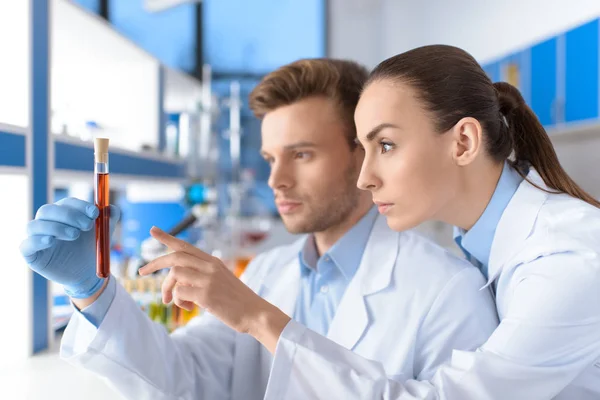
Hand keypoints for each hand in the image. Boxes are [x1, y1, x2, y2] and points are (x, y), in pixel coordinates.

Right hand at [19, 197, 120, 298]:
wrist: (87, 273)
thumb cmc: (92, 248)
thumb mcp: (105, 232)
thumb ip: (110, 217)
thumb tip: (111, 207)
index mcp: (63, 214)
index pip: (67, 203)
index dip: (80, 206)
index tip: (95, 213)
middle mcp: (47, 222)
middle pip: (48, 211)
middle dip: (69, 215)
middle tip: (87, 226)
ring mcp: (36, 238)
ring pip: (34, 225)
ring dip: (55, 227)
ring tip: (74, 235)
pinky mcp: (31, 254)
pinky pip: (26, 244)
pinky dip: (37, 240)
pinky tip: (50, 241)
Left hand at [139, 227, 289, 351]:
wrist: (255, 313)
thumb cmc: (236, 301)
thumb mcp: (221, 280)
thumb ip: (201, 276)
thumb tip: (176, 282)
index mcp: (213, 262)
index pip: (185, 246)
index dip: (167, 238)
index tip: (152, 230)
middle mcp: (210, 266)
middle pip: (175, 257)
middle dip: (154, 263)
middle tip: (141, 272)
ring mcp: (208, 279)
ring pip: (175, 275)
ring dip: (169, 289)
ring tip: (175, 303)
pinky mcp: (206, 295)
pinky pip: (179, 293)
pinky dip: (178, 301)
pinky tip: (188, 308)